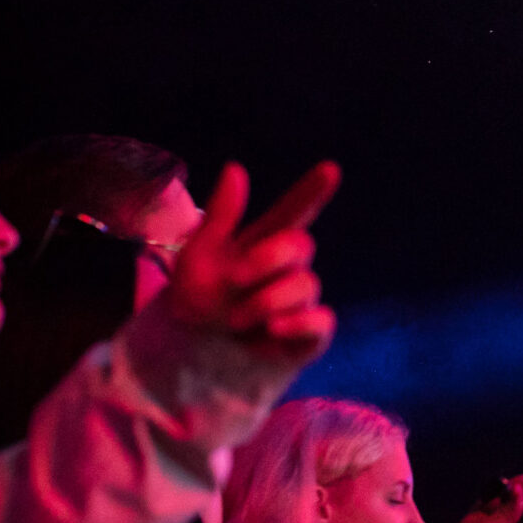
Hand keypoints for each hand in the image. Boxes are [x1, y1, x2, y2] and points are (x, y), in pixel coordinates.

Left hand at [162, 162, 341, 374]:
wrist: (192, 353)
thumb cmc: (197, 299)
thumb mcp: (198, 256)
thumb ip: (222, 216)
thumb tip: (236, 168)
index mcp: (263, 243)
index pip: (295, 212)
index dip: (313, 191)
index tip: (330, 169)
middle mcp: (288, 268)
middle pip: (301, 245)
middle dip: (267, 259)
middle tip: (234, 280)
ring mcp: (301, 300)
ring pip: (305, 284)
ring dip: (266, 301)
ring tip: (235, 320)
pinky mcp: (310, 332)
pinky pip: (321, 319)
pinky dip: (298, 322)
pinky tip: (272, 328)